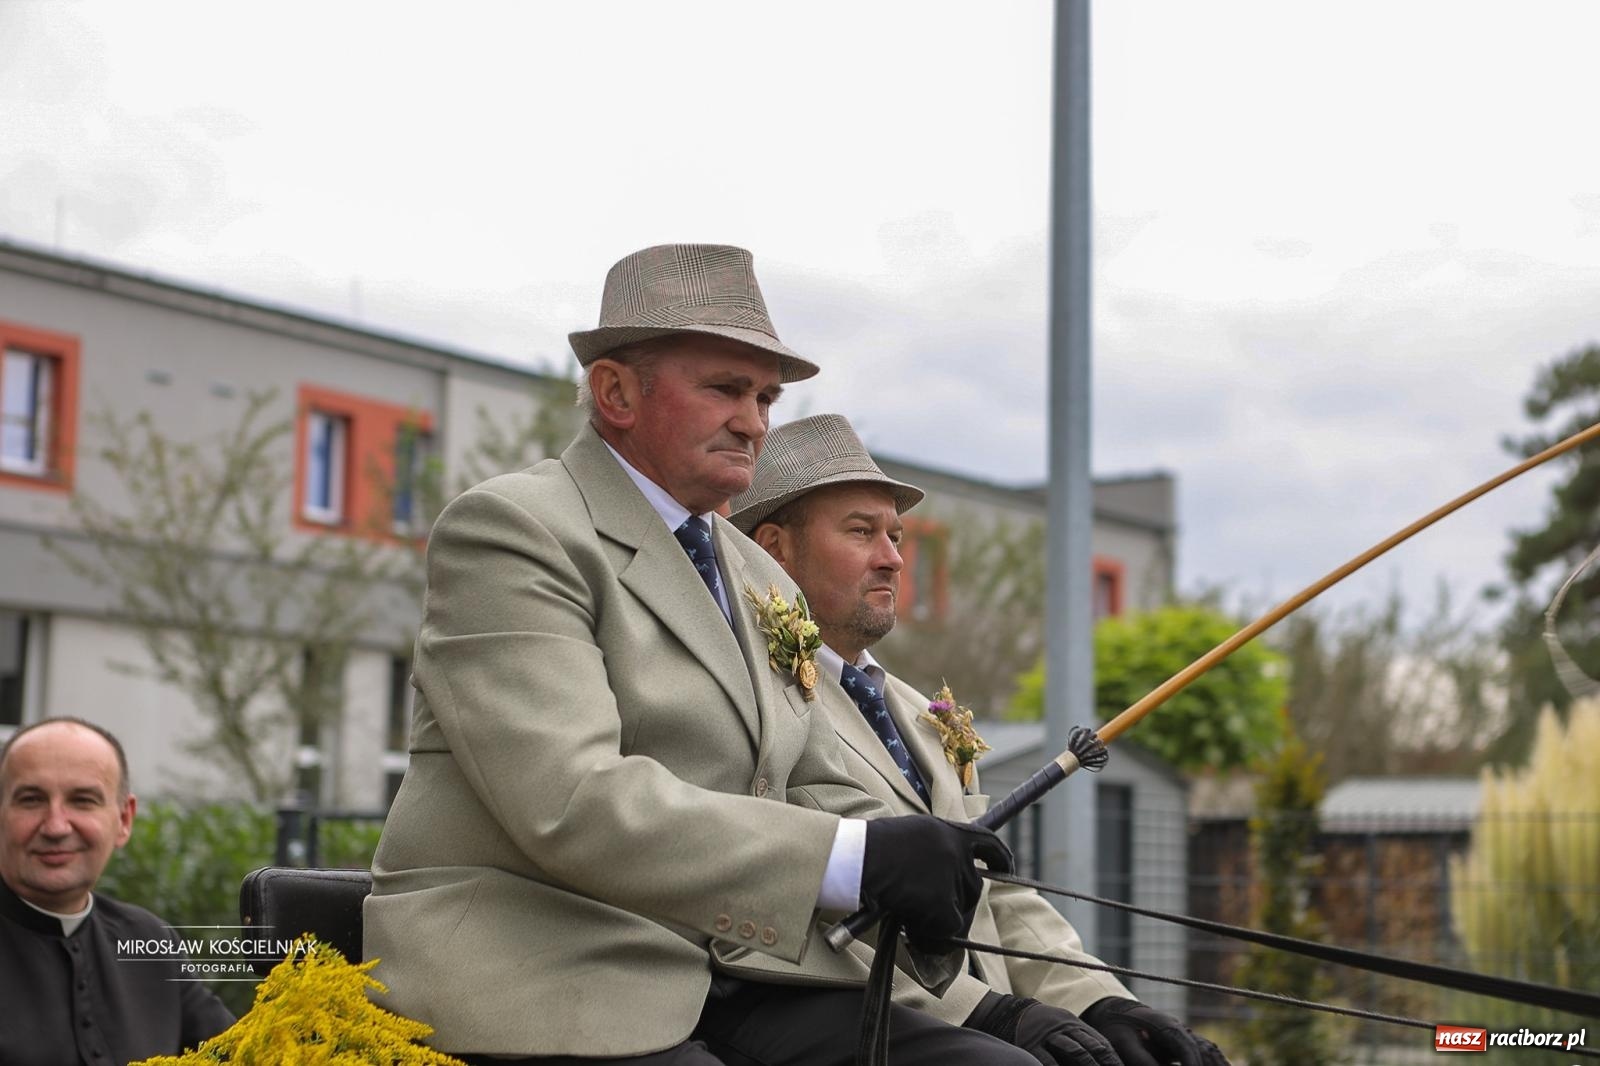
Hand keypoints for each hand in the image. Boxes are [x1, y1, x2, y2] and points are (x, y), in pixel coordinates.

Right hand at [861, 815, 1012, 947]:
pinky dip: (933, 938)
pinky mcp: (943, 903)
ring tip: (909, 919)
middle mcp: (955, 851)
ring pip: (958, 913)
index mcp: (946, 831)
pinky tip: (912, 933)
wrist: (856, 860)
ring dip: (939, 922)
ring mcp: (951, 877)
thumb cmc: (869, 850)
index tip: (1008, 870)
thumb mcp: (909, 837)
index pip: (987, 842)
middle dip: (954, 905)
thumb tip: (940, 884)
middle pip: (971, 889)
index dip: (1001, 857)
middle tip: (927, 915)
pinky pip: (948, 931)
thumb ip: (932, 853)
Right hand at [965, 991, 1122, 1065]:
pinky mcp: (1031, 1046)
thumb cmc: (1041, 1024)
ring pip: (1075, 1052)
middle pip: (1090, 1048)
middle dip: (1105, 1064)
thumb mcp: (1063, 1024)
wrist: (1008, 1012)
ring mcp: (1048, 1037)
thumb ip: (1081, 1037)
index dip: (1112, 1058)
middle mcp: (1064, 1028)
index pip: (1099, 1042)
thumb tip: (1106, 1055)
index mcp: (1073, 1023)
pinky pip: (1048, 1061)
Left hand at [1080, 998, 1229, 1065]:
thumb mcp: (1123, 1045)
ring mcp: (1184, 1034)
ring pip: (1210, 1051)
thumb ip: (1143, 1060)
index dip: (1193, 1065)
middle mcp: (1180, 1028)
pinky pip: (1206, 1053)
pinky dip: (1216, 1062)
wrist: (1115, 1014)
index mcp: (1165, 1026)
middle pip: (1205, 1050)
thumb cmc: (1116, 1029)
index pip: (1187, 1049)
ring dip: (1218, 1064)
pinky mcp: (1184, 1043)